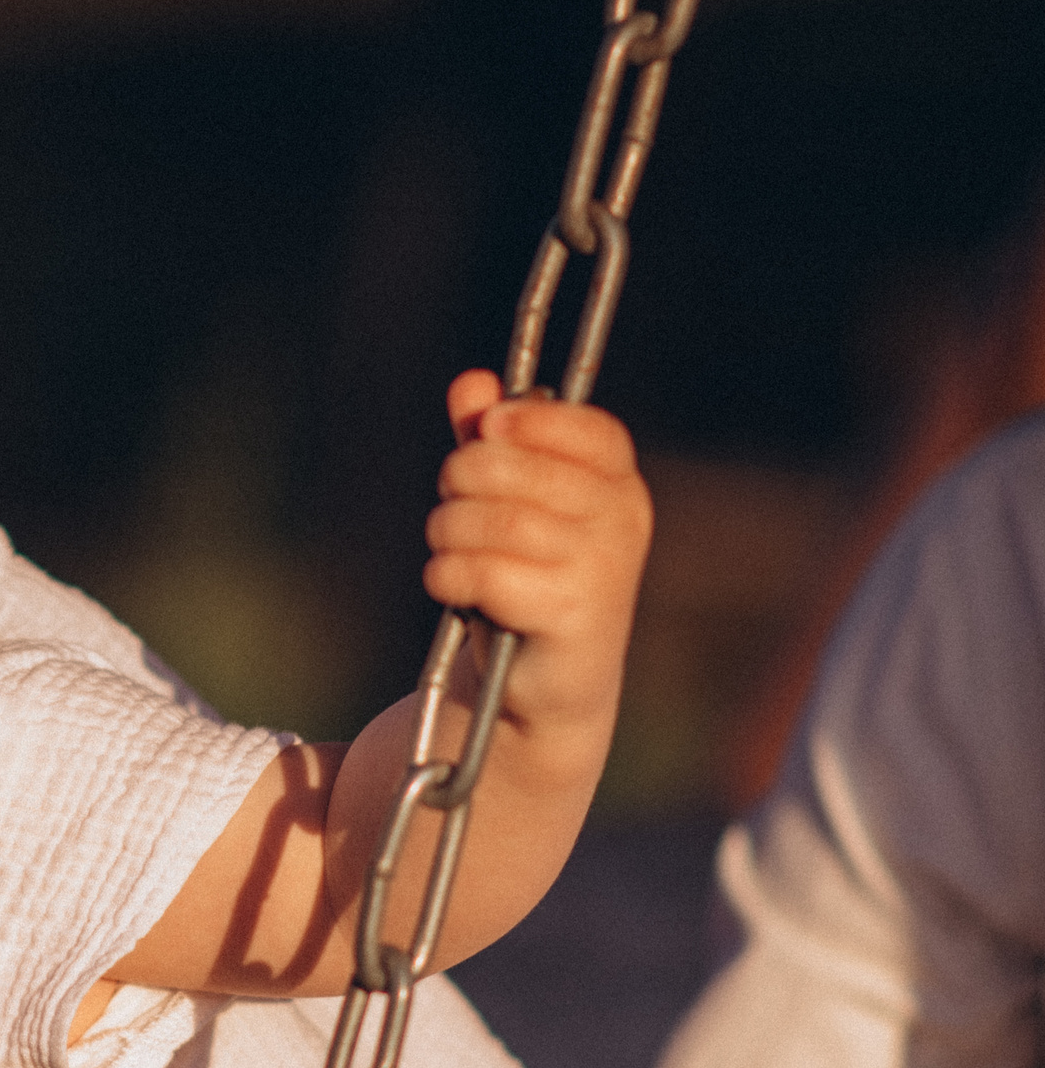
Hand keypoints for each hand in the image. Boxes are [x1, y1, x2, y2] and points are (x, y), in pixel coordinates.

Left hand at [424, 369, 651, 735]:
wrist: (544, 682)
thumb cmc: (525, 576)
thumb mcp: (508, 500)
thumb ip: (489, 440)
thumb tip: (471, 384)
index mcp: (618, 485)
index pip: (591, 431)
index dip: (533, 421)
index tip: (489, 426)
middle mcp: (621, 523)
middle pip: (524, 470)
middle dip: (465, 476)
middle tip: (450, 497)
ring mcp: (602, 571)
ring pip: (497, 520)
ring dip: (449, 529)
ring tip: (446, 545)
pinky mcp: (571, 617)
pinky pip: (487, 572)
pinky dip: (450, 573)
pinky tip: (448, 583)